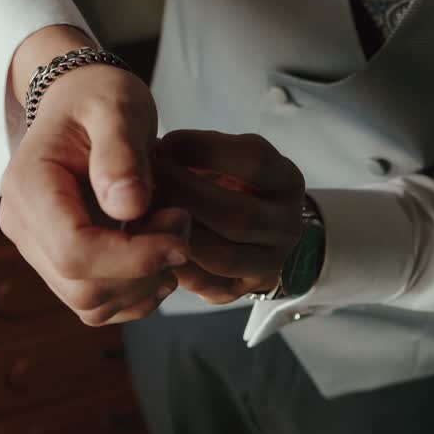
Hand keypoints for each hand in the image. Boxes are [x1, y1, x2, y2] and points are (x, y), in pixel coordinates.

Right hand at [0, 33, 189, 325]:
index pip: (75, 251)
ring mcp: (38, 249)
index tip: (181, 229)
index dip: (134, 256)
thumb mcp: (116, 108)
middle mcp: (23, 226)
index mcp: (29, 187)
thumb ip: (122, 153)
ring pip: (90, 304)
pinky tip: (158, 257)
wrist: (80, 101)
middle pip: (82, 286)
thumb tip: (128, 208)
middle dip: (144, 269)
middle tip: (182, 223)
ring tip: (172, 237)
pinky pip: (96, 304)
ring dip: (143, 286)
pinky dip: (135, 294)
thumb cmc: (98, 97)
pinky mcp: (59, 263)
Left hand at [155, 130, 305, 303]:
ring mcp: (271, 263)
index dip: (205, 151)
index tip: (166, 144)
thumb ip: (198, 154)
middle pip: (239, 216)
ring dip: (179, 235)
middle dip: (185, 197)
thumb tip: (152, 152)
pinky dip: (180, 269)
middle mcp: (288, 226)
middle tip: (147, 184)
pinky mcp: (246, 289)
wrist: (255, 229)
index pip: (255, 162)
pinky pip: (213, 287)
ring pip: (225, 257)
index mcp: (286, 182)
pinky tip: (154, 248)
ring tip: (146, 215)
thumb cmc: (228, 183)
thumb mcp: (226, 158)